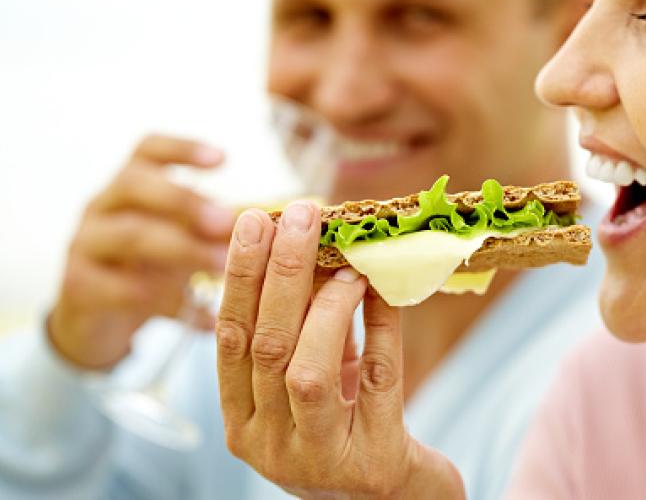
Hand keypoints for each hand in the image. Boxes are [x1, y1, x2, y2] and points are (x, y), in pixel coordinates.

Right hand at [49, 134, 235, 368]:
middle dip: (184, 200)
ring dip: (182, 249)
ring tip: (223, 267)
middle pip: (134, 184)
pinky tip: (201, 316)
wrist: (96, 323)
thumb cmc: (151, 270)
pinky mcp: (78, 288)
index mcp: (131, 188)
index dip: (182, 149)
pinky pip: (120, 289)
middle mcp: (103, 207)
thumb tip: (285, 225)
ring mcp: (85, 246)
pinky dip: (164, 302)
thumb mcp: (183, 243)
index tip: (223, 159)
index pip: (147, 151)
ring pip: (128, 235)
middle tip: (225, 221)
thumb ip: (217, 230)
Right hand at [216, 203, 463, 498]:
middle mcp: (268, 445)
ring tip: (349, 263)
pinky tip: (383, 292)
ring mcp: (319, 460)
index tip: (256, 219)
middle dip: (281, 272)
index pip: (230, 338)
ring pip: (306, 370)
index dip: (241, 275)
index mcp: (242, 422)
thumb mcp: (315, 381)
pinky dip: (379, 326)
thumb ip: (308, 328)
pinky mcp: (373, 462)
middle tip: (302, 214)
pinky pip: (376, 379)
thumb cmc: (350, 430)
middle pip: (264, 346)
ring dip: (327, 304)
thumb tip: (319, 250)